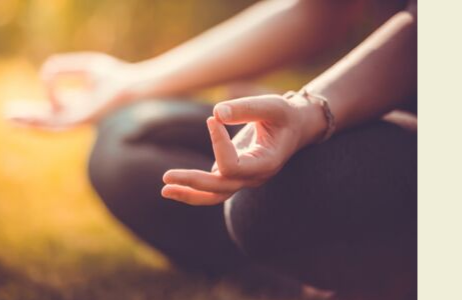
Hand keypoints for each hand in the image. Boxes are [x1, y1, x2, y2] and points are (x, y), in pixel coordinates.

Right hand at [5, 52, 143, 129]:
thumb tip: (43, 75)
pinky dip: (48, 103)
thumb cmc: (114, 76)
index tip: (47, 73)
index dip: (47, 89)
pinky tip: (33, 107)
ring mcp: (78, 121)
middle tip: (6, 115)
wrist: (131, 86)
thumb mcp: (84, 67)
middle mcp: (77, 116)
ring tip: (9, 118)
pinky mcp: (79, 122)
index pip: (55, 105)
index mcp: (79, 105)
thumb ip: (61, 67)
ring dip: (28, 122)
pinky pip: (57, 113)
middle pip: (47, 120)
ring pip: (48, 125)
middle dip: (27, 117)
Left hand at [161, 94, 326, 204]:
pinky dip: (192, 188)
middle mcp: (254, 177)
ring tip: (164, 189)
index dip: (218, 144)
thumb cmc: (285, 115)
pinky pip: (211, 187)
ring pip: (214, 195)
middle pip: (220, 188)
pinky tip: (173, 185)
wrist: (296, 127)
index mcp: (266, 163)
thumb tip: (216, 113)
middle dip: (192, 183)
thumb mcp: (272, 106)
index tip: (212, 119)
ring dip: (188, 194)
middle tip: (166, 177)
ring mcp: (244, 179)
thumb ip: (246, 108)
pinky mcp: (234, 175)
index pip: (233, 166)